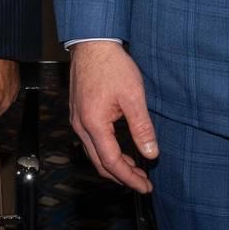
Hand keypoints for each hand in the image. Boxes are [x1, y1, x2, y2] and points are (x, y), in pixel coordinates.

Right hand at [69, 41, 157, 192]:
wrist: (92, 43)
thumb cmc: (112, 65)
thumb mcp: (133, 96)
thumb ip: (142, 127)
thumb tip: (151, 154)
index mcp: (94, 124)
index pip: (112, 162)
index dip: (129, 178)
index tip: (145, 186)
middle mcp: (81, 125)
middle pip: (100, 163)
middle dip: (122, 176)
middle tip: (142, 182)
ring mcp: (77, 119)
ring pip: (94, 153)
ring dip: (114, 165)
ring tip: (135, 169)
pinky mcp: (78, 112)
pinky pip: (90, 141)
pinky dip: (106, 152)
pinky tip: (120, 149)